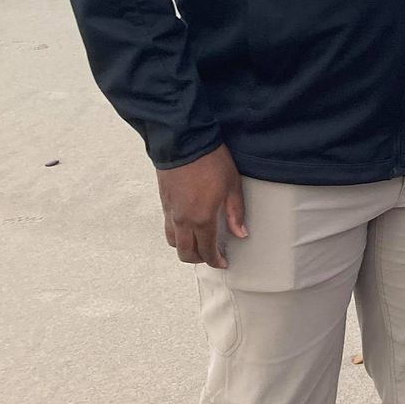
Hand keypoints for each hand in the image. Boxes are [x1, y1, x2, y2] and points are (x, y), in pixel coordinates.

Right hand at [156, 144, 246, 265]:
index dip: (215, 260)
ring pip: (173, 242)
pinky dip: (177, 234)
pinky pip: (168, 227)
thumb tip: (240, 233)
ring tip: (199, 244)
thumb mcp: (232, 185)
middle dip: (198, 258)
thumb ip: (236, 213)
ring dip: (185, 248)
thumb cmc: (210, 161)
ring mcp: (170, 211)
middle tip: (212, 256)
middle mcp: (182, 220)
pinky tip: (189, 227)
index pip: (206, 250)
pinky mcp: (164, 202)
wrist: (184, 141)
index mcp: (201, 218)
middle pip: (185, 252)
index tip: (223, 262)